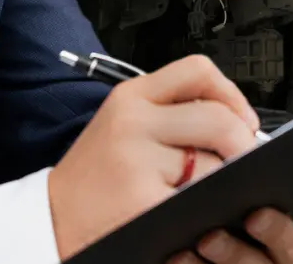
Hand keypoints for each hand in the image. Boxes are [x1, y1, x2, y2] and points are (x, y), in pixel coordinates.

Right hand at [47, 54, 292, 263]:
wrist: (48, 222)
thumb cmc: (93, 179)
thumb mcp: (123, 126)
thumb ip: (172, 114)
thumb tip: (238, 123)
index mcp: (131, 97)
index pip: (198, 71)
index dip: (232, 94)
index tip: (243, 119)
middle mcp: (133, 122)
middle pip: (217, 119)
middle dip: (241, 145)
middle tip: (241, 163)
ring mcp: (137, 161)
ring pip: (213, 163)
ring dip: (221, 182)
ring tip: (204, 191)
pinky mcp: (143, 201)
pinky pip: (199, 200)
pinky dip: (206, 209)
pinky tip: (192, 213)